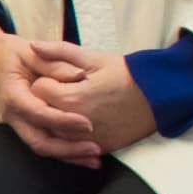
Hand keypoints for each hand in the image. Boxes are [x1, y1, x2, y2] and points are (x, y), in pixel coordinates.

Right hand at [0, 19, 102, 164]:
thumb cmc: (9, 54)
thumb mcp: (31, 51)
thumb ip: (54, 62)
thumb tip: (79, 75)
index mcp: (13, 96)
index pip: (39, 114)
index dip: (63, 121)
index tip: (87, 124)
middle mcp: (14, 115)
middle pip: (39, 142)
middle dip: (68, 150)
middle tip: (95, 150)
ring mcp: (19, 123)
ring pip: (42, 147)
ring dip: (69, 156)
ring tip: (95, 159)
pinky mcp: (26, 126)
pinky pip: (45, 143)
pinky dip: (65, 152)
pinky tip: (84, 155)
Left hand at [25, 42, 160, 154]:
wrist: (160, 96)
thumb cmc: (126, 74)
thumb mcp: (93, 57)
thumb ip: (59, 51)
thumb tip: (33, 45)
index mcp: (71, 98)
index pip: (37, 90)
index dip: (46, 80)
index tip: (60, 76)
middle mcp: (75, 124)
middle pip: (42, 113)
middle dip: (48, 100)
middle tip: (66, 89)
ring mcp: (87, 140)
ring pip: (54, 132)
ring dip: (57, 119)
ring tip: (74, 104)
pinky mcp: (100, 148)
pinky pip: (74, 146)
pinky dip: (72, 135)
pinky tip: (81, 121)